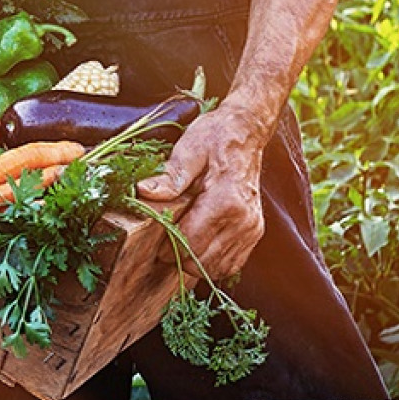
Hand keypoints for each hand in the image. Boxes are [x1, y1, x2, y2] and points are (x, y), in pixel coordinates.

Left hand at [136, 105, 268, 279]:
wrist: (246, 131)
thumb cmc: (216, 137)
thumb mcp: (189, 149)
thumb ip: (169, 176)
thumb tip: (144, 191)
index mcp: (226, 201)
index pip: (191, 242)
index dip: (167, 246)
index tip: (154, 236)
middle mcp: (244, 220)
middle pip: (202, 261)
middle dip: (178, 255)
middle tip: (164, 239)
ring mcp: (252, 228)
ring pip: (216, 268)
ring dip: (194, 261)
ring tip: (180, 240)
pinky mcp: (255, 232)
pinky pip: (231, 263)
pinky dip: (212, 261)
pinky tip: (199, 245)